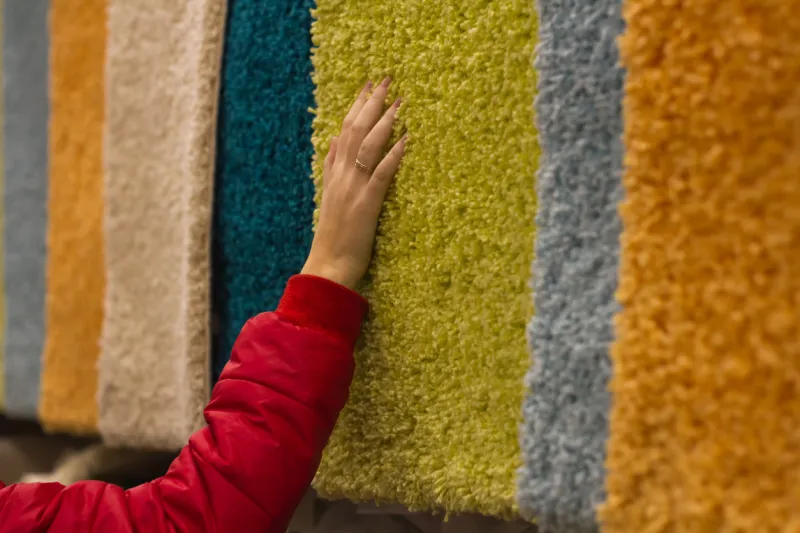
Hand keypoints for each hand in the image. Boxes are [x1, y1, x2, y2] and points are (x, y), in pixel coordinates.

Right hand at [302, 77, 406, 289]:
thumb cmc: (333, 237)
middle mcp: (342, 176)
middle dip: (372, 104)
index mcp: (334, 174)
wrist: (328, 266)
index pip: (343, 132)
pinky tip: (405, 140)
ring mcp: (353, 189)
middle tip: (387, 81)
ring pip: (367, 147)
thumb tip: (332, 141)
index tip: (367, 87)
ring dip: (384, 122)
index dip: (355, 107)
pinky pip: (381, 174)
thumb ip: (330, 168)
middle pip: (355, 131)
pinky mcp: (366, 205)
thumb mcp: (329, 197)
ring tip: (399, 102)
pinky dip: (393, 156)